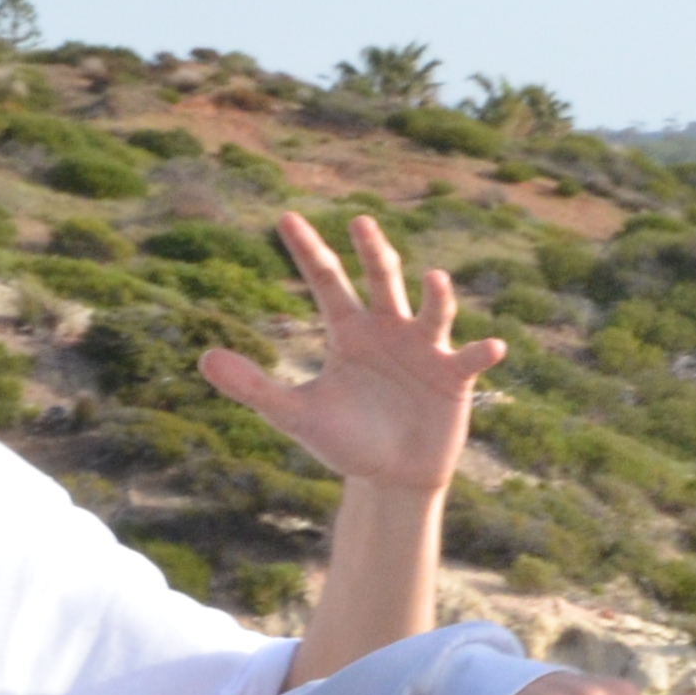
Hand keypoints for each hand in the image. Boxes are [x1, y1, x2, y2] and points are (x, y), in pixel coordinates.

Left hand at [202, 215, 500, 494]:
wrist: (392, 477)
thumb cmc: (346, 441)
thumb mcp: (296, 415)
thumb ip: (253, 386)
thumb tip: (202, 358)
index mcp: (349, 331)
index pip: (326, 281)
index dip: (307, 250)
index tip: (283, 217)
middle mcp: (388, 329)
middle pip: (381, 279)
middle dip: (373, 251)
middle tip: (360, 221)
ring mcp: (424, 349)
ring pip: (430, 310)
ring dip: (436, 295)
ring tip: (434, 278)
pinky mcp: (454, 377)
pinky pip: (470, 358)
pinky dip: (481, 352)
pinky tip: (493, 347)